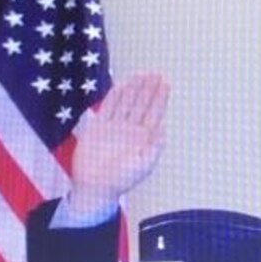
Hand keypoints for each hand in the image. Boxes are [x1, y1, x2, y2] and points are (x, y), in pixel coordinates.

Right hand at [68, 73, 169, 220]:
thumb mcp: (143, 166)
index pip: (154, 113)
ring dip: (133, 88)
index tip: (165, 82)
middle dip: (149, 89)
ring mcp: (115, 127)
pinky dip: (114, 96)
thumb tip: (162, 130)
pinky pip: (108, 107)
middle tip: (156, 73)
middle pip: (142, 104)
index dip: (160, 97)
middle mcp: (131, 130)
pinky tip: (121, 84)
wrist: (95, 187)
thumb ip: (153, 148)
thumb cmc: (122, 180)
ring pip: (126, 102)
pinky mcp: (98, 127)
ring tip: (141, 74)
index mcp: (144, 138)